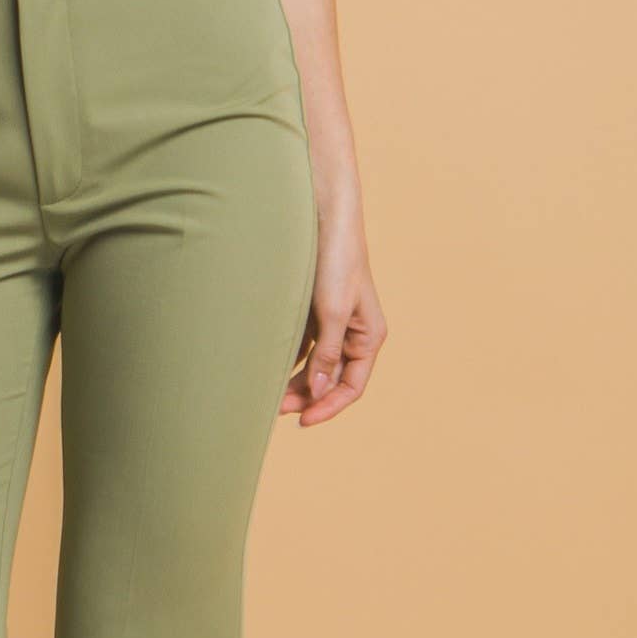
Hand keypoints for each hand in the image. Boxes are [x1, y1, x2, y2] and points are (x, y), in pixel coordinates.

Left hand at [280, 229, 385, 427]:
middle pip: (331, 380)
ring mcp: (333, 323)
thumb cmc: (336, 260)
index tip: (302, 421)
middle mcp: (354, 334)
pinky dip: (288, 359)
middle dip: (306, 397)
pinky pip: (303, 346)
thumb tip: (320, 393)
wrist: (325, 216)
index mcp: (369, 337)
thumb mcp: (332, 312)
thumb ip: (327, 354)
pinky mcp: (314, 311)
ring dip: (295, 381)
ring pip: (315, 365)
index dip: (329, 407)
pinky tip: (269, 368)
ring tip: (268, 394)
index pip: (352, 387)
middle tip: (274, 408)